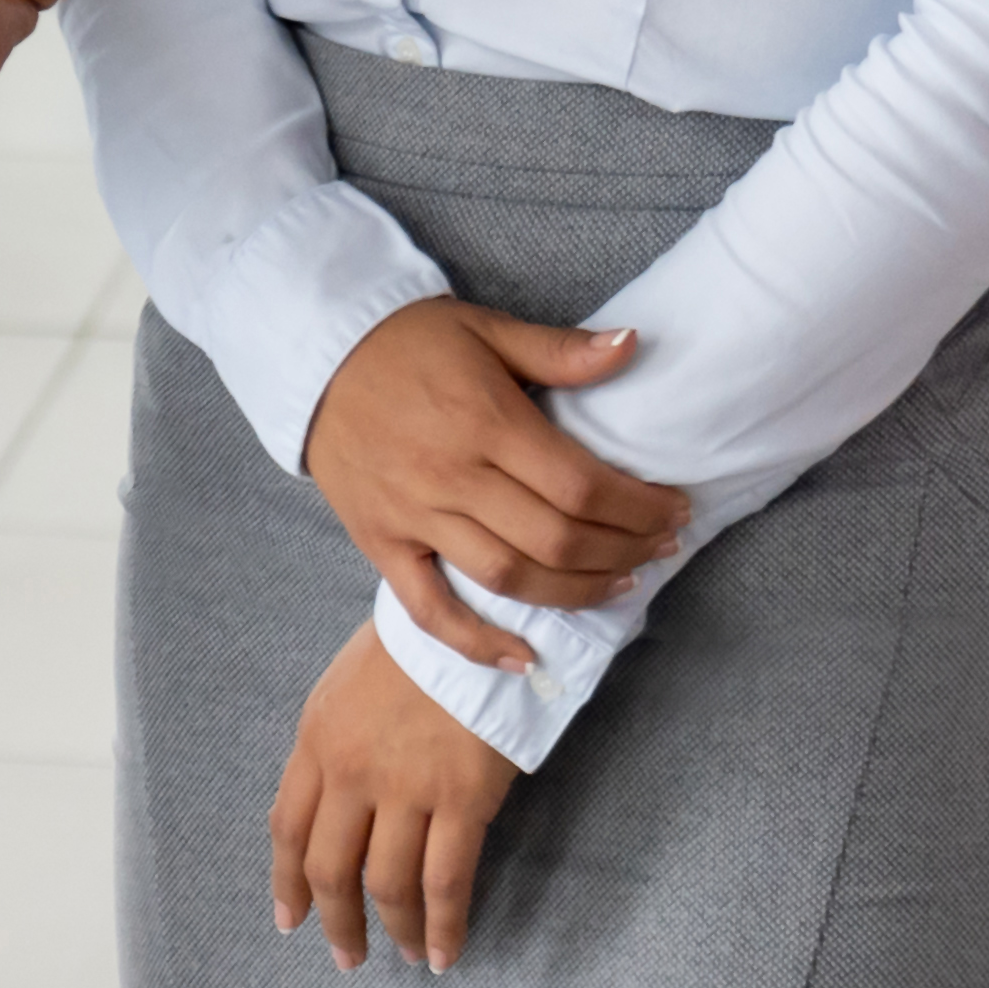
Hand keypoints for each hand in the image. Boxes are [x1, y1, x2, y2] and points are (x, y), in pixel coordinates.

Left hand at [270, 620, 528, 970]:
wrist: (478, 613)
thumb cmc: (420, 643)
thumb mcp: (349, 686)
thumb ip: (334, 744)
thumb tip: (334, 800)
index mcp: (317, 740)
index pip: (288, 828)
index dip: (287, 881)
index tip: (289, 918)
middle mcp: (351, 771)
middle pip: (330, 868)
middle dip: (335, 921)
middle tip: (345, 955)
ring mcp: (405, 789)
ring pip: (387, 883)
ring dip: (392, 930)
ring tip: (402, 957)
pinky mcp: (461, 800)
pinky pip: (445, 883)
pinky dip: (440, 927)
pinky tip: (441, 953)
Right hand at [300, 295, 682, 672]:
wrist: (315, 354)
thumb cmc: (408, 340)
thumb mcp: (486, 329)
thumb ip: (560, 351)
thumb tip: (632, 345)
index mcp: (486, 421)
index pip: (582, 485)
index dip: (638, 507)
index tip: (673, 511)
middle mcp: (453, 477)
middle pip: (557, 540)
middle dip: (624, 550)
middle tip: (661, 547)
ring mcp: (415, 517)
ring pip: (510, 579)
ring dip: (576, 594)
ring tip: (620, 584)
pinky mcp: (383, 544)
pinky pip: (430, 610)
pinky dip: (477, 642)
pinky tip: (524, 658)